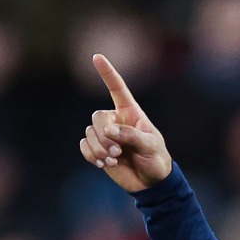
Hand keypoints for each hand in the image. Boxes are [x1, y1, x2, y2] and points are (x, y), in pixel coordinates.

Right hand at [80, 54, 171, 191]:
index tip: (97, 57)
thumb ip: (131, 136)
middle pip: (97, 117)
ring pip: (89, 133)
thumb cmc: (155, 159)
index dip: (107, 73)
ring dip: (99, 149)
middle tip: (117, 152)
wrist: (150, 183)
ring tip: (113, 160)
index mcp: (131, 113)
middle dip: (104, 136)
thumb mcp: (150, 146)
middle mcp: (116, 121)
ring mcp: (105, 135)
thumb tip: (108, 131)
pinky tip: (103, 165)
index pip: (117, 89)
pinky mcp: (97, 150)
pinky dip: (91, 155)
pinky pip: (84, 146)